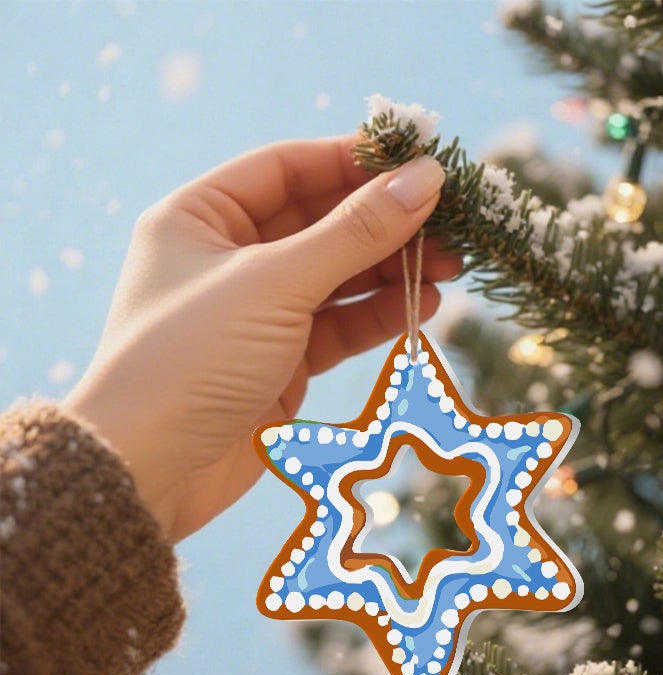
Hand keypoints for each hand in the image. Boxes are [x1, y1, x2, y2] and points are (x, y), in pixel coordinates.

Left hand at [65, 136, 458, 541]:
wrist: (153, 468)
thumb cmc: (193, 358)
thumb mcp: (276, 283)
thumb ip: (355, 232)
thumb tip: (424, 179)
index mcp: (199, 216)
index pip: (288, 169)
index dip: (354, 162)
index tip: (419, 161)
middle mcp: (226, 259)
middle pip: (320, 223)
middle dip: (385, 222)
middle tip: (451, 223)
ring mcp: (256, 315)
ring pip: (336, 278)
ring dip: (392, 270)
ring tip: (452, 267)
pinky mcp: (281, 366)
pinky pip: (339, 328)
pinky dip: (379, 316)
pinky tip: (422, 306)